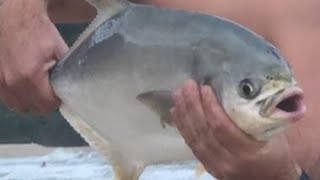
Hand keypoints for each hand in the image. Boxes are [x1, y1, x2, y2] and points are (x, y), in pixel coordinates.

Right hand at [0, 0, 67, 112]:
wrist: (17, 18)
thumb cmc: (41, 32)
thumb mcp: (60, 50)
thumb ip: (66, 73)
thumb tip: (71, 90)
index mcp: (30, 76)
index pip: (47, 104)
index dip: (57, 100)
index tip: (61, 92)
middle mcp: (12, 83)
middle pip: (34, 108)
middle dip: (46, 102)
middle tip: (51, 90)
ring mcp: (0, 82)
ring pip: (20, 106)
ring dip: (32, 102)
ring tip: (39, 89)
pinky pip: (8, 99)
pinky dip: (19, 97)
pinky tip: (27, 86)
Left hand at [171, 80, 300, 179]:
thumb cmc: (277, 156)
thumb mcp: (275, 136)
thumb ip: (260, 116)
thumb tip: (244, 88)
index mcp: (247, 152)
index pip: (222, 128)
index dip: (211, 107)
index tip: (204, 88)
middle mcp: (228, 161)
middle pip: (204, 131)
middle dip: (193, 106)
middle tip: (186, 86)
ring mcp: (215, 165)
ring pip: (195, 139)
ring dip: (184, 114)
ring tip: (178, 95)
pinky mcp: (208, 166)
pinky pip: (192, 146)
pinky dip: (183, 128)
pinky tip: (177, 113)